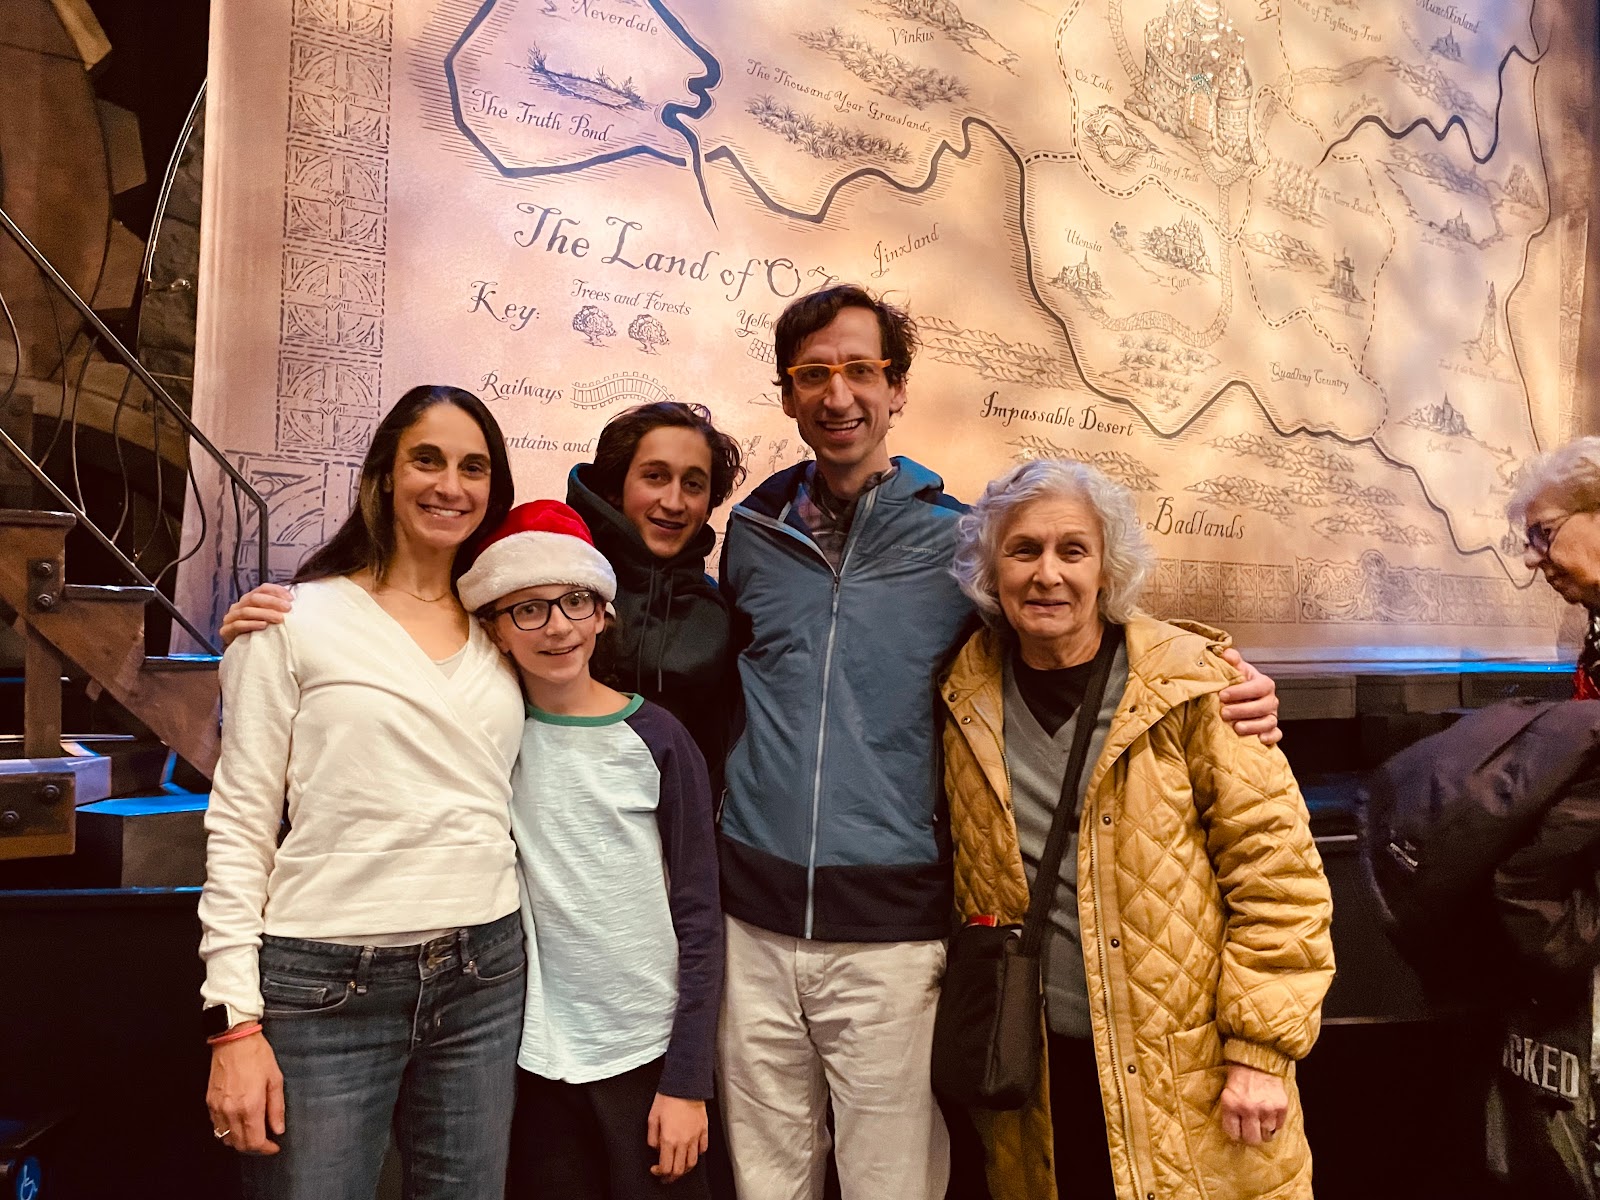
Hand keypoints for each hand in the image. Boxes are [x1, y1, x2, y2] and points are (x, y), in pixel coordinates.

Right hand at [206, 1030, 284, 1154]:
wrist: (233, 1039)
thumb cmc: (256, 1055)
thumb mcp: (275, 1079)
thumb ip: (277, 1108)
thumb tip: (278, 1129)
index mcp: (250, 1106)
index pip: (254, 1141)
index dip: (266, 1149)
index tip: (274, 1146)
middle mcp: (231, 1110)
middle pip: (239, 1144)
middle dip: (254, 1147)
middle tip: (266, 1141)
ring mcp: (218, 1107)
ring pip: (226, 1138)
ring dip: (239, 1141)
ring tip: (253, 1132)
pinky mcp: (209, 1102)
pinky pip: (216, 1126)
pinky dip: (227, 1131)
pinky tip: (238, 1122)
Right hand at [220, 583, 293, 645]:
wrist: (242, 652)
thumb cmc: (259, 633)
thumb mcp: (269, 619)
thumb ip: (277, 609)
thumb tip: (293, 602)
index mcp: (249, 599)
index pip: (262, 589)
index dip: (277, 591)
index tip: (291, 599)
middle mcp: (238, 606)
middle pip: (254, 598)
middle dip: (273, 602)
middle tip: (288, 608)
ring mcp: (230, 618)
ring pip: (246, 611)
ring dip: (264, 613)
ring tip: (279, 618)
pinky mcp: (226, 631)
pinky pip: (238, 625)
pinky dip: (252, 624)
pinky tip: (263, 626)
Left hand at [647, 1093, 707, 1183]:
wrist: (685, 1085)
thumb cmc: (668, 1098)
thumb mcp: (652, 1118)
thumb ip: (652, 1137)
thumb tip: (655, 1148)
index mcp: (669, 1139)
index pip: (666, 1167)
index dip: (659, 1173)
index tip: (656, 1169)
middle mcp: (683, 1141)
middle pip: (679, 1170)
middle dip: (671, 1177)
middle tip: (667, 1176)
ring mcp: (695, 1137)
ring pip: (692, 1163)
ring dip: (684, 1169)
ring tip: (679, 1168)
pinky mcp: (704, 1130)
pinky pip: (702, 1149)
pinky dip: (697, 1155)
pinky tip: (691, 1153)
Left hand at [1218, 650, 1280, 746]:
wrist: (1238, 699)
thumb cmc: (1237, 683)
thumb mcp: (1235, 671)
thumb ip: (1231, 662)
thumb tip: (1226, 653)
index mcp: (1264, 684)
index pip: (1258, 687)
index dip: (1242, 691)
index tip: (1223, 695)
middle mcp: (1271, 700)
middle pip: (1263, 706)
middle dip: (1243, 710)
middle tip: (1224, 713)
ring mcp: (1272, 716)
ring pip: (1269, 722)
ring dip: (1254, 726)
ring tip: (1236, 728)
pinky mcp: (1271, 730)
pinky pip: (1275, 735)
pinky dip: (1269, 738)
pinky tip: (1258, 739)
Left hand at [1219, 1063, 1287, 1145]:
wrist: (1258, 1058)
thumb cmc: (1240, 1076)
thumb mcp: (1227, 1093)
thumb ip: (1231, 1113)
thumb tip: (1237, 1135)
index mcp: (1231, 1105)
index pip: (1233, 1134)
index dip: (1237, 1134)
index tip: (1239, 1131)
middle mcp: (1248, 1108)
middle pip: (1252, 1139)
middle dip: (1252, 1137)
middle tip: (1252, 1131)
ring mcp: (1266, 1108)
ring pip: (1267, 1135)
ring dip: (1265, 1130)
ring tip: (1262, 1120)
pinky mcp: (1281, 1106)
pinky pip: (1279, 1126)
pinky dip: (1275, 1123)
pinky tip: (1270, 1113)